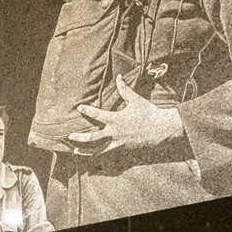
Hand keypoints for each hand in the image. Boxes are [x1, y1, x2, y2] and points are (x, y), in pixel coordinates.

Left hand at [66, 75, 185, 154]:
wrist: (161, 129)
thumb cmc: (148, 112)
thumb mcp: (136, 100)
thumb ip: (124, 89)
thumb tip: (118, 76)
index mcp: (117, 119)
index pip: (98, 115)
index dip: (87, 111)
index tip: (79, 108)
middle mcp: (115, 133)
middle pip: (93, 138)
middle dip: (80, 137)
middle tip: (70, 136)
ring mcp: (119, 142)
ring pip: (99, 150)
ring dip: (86, 151)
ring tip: (76, 152)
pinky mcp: (123, 149)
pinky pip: (108, 153)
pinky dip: (98, 154)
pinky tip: (91, 155)